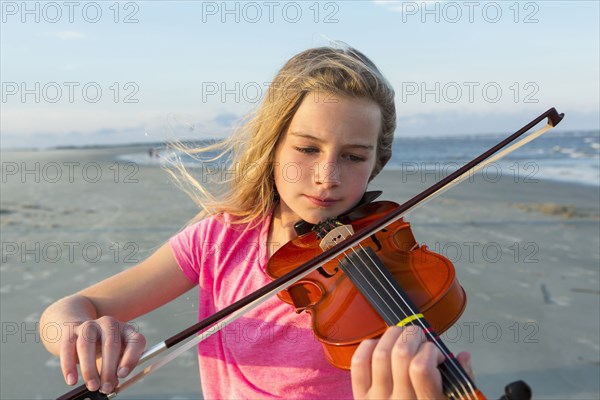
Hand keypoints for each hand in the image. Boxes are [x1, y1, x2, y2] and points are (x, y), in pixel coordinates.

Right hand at [59, 316, 145, 393]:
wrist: (83, 333)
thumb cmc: (105, 351)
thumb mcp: (116, 358)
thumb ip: (116, 370)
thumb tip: (112, 385)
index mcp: (127, 331)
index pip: (135, 341)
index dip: (130, 358)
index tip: (122, 375)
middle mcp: (110, 324)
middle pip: (110, 344)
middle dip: (108, 369)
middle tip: (105, 388)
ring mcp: (90, 325)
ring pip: (87, 345)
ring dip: (90, 369)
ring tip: (92, 386)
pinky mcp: (71, 331)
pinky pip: (68, 347)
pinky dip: (68, 366)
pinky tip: (72, 380)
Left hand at [351, 326, 473, 398]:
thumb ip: (462, 382)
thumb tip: (463, 356)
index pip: (421, 369)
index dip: (429, 351)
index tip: (436, 352)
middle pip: (401, 354)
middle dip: (412, 335)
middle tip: (419, 337)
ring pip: (380, 354)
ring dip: (392, 335)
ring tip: (402, 335)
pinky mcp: (361, 398)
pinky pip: (359, 364)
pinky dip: (368, 346)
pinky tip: (380, 344)